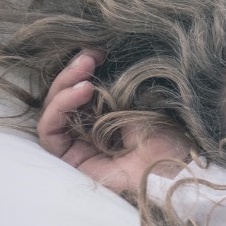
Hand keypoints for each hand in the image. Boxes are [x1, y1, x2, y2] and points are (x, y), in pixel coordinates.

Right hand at [37, 49, 189, 191]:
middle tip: (89, 55)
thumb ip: (116, 91)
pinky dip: (61, 108)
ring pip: (53, 113)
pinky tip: (82, 91)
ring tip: (85, 71)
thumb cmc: (169, 144)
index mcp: (106, 120)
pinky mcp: (69, 163)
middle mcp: (88, 134)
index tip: (99, 52)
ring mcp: (77, 149)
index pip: (82, 93)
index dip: (85, 71)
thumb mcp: (144, 107)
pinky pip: (50, 133)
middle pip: (63, 101)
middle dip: (72, 74)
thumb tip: (97, 65)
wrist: (175, 173)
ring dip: (65, 86)